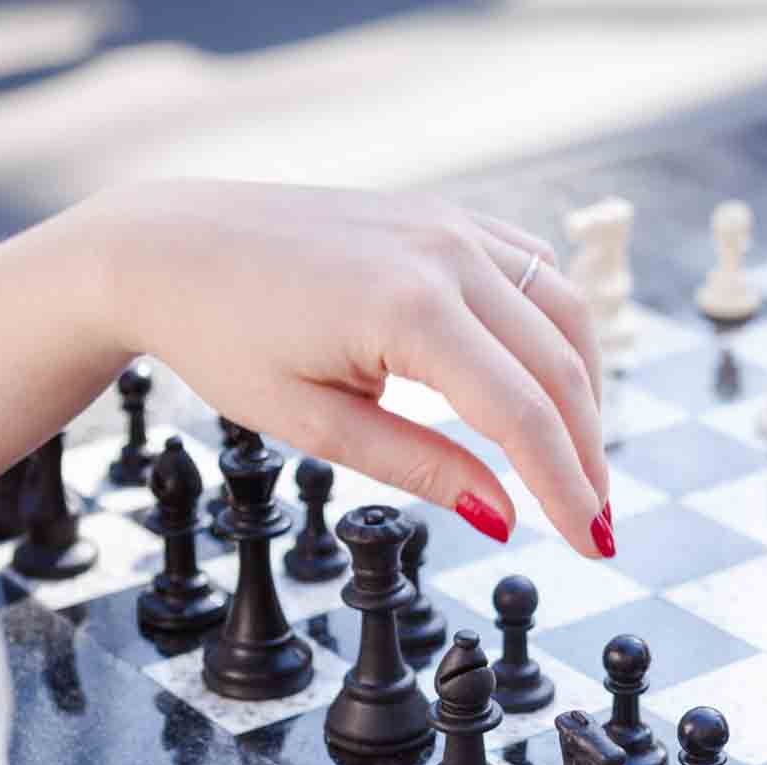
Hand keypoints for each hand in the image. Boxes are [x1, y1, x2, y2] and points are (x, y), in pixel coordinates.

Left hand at [74, 182, 611, 556]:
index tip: (592, 545)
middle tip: (598, 522)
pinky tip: (547, 377)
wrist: (169, 246)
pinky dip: (556, 328)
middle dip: (587, 451)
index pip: (522, 415)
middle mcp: (445, 253)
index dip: (567, 487)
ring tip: (577, 459)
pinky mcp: (444, 216)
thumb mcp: (313, 423)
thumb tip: (505, 515)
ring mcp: (450, 225)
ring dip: (584, 389)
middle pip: (560, 365)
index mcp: (408, 310)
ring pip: (562, 311)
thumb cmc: (223, 337)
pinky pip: (533, 270)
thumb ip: (419, 467)